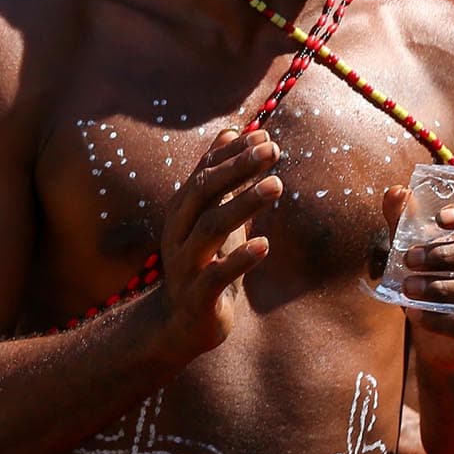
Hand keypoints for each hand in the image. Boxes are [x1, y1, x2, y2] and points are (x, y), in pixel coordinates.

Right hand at [153, 128, 278, 361]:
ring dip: (243, 205)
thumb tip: (233, 131)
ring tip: (276, 185)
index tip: (263, 136)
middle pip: (202, 194)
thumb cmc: (204, 263)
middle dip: (237, 169)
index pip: (204, 174)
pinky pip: (216, 276)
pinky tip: (265, 245)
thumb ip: (221, 178)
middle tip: (273, 150)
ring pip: (210, 229)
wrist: (179, 323)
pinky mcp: (198, 296)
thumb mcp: (212, 217)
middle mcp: (177, 233)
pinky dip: (239, 260)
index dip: (231, 154)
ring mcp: (185, 265)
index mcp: (181, 213)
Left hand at [389, 187, 453, 364]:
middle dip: (447, 254)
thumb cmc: (426, 284)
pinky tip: (415, 314)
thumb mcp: (410, 252)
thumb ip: (402, 223)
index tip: (441, 218)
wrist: (435, 343)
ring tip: (408, 287)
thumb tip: (396, 192)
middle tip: (410, 259)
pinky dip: (442, 321)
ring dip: (443, 287)